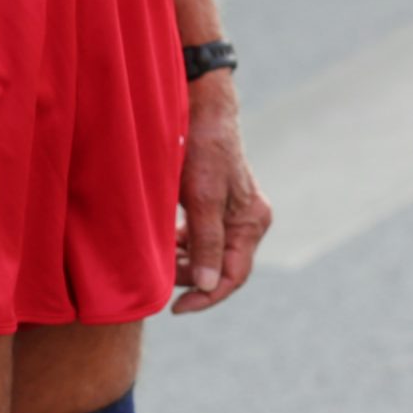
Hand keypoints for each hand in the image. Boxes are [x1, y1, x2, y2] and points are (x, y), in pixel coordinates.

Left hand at [172, 74, 270, 314]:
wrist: (201, 105)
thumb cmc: (203, 147)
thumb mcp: (203, 197)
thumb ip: (206, 242)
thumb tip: (208, 284)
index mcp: (253, 222)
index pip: (233, 276)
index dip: (205, 297)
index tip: (176, 308)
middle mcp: (249, 219)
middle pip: (222, 266)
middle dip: (191, 278)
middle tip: (160, 278)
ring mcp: (234, 210)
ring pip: (210, 251)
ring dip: (186, 261)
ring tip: (160, 261)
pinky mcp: (217, 201)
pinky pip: (203, 235)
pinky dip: (184, 243)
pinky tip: (166, 241)